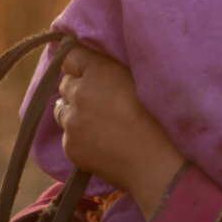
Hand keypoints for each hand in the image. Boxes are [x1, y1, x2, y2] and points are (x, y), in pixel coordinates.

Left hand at [54, 46, 186, 218]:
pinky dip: (79, 138)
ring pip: (61, 110)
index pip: (71, 56)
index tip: (89, 73)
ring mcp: (72, 121)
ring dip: (74, 113)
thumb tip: (97, 62)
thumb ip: (114, 68)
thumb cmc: (160, 121)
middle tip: (100, 103)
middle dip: (78, 89)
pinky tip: (101, 143)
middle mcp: (81, 93)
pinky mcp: (70, 146)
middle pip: (65, 84)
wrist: (158, 165)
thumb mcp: (141, 81)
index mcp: (101, 71)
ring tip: (99, 124)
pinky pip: (67, 136)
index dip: (80, 65)